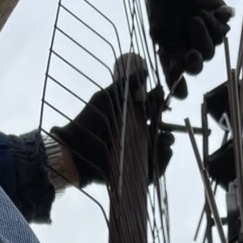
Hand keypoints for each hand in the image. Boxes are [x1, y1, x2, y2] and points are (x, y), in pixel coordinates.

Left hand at [49, 67, 173, 187]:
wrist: (76, 150)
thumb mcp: (106, 98)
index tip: (161, 99)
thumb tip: (144, 71)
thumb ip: (125, 85)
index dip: (158, 105)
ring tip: (165, 138)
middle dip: (166, 125)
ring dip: (167, 142)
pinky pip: (155, 170)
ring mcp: (136, 154)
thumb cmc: (88, 122)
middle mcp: (134, 137)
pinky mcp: (136, 172)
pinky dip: (163, 162)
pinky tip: (163, 151)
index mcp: (129, 119)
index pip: (150, 111)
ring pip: (159, 149)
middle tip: (165, 122)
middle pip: (158, 130)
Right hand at [147, 0, 233, 95]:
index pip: (180, 73)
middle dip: (197, 54)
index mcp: (176, 50)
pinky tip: (211, 10)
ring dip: (206, 31)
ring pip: (216, 44)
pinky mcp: (220, 17)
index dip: (182, 85)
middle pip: (202, 60)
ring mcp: (207, 31)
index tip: (182, 94)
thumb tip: (177, 78)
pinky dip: (217, 19)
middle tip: (191, 48)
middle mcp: (192, 43)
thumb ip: (171, 58)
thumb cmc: (163, 7)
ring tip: (196, 16)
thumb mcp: (161, 35)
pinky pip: (225, 27)